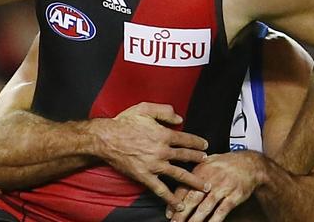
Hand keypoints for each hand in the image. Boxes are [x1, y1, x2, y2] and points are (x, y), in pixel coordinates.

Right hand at [93, 102, 209, 208]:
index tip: (205, 146)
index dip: (198, 143)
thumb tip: (180, 118)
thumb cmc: (124, 122)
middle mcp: (162, 151)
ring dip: (194, 181)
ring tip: (205, 187)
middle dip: (198, 160)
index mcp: (163, 134)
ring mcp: (155, 165)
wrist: (106, 138)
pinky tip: (180, 205)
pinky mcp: (145, 176)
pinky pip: (161, 190)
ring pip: (179, 175)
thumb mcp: (144, 109)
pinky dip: (172, 198)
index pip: (186, 139)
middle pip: (186, 157)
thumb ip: (164, 111)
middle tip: (207, 164)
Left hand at [168, 151, 264, 221]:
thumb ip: (194, 173)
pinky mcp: (234, 197)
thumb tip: (178, 184)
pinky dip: (214, 220)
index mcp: (201, 171)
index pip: (184, 188)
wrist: (249, 164)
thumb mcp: (207, 162)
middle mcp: (210, 179)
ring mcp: (222, 189)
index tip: (169, 214)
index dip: (175, 202)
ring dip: (195, 219)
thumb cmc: (225, 164)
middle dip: (182, 213)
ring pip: (205, 207)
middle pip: (192, 199)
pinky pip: (221, 211)